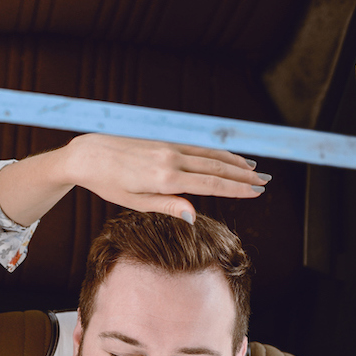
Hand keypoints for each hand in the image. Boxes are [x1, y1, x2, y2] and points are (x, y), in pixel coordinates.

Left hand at [61, 133, 268, 221]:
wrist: (89, 154)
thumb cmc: (108, 183)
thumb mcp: (134, 202)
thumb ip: (166, 206)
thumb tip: (194, 216)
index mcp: (165, 179)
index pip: (210, 184)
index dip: (236, 188)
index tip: (257, 192)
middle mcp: (171, 159)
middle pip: (216, 167)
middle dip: (243, 175)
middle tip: (266, 182)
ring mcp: (169, 146)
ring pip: (210, 154)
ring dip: (235, 161)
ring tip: (255, 169)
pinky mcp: (165, 140)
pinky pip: (198, 146)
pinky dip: (216, 152)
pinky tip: (227, 156)